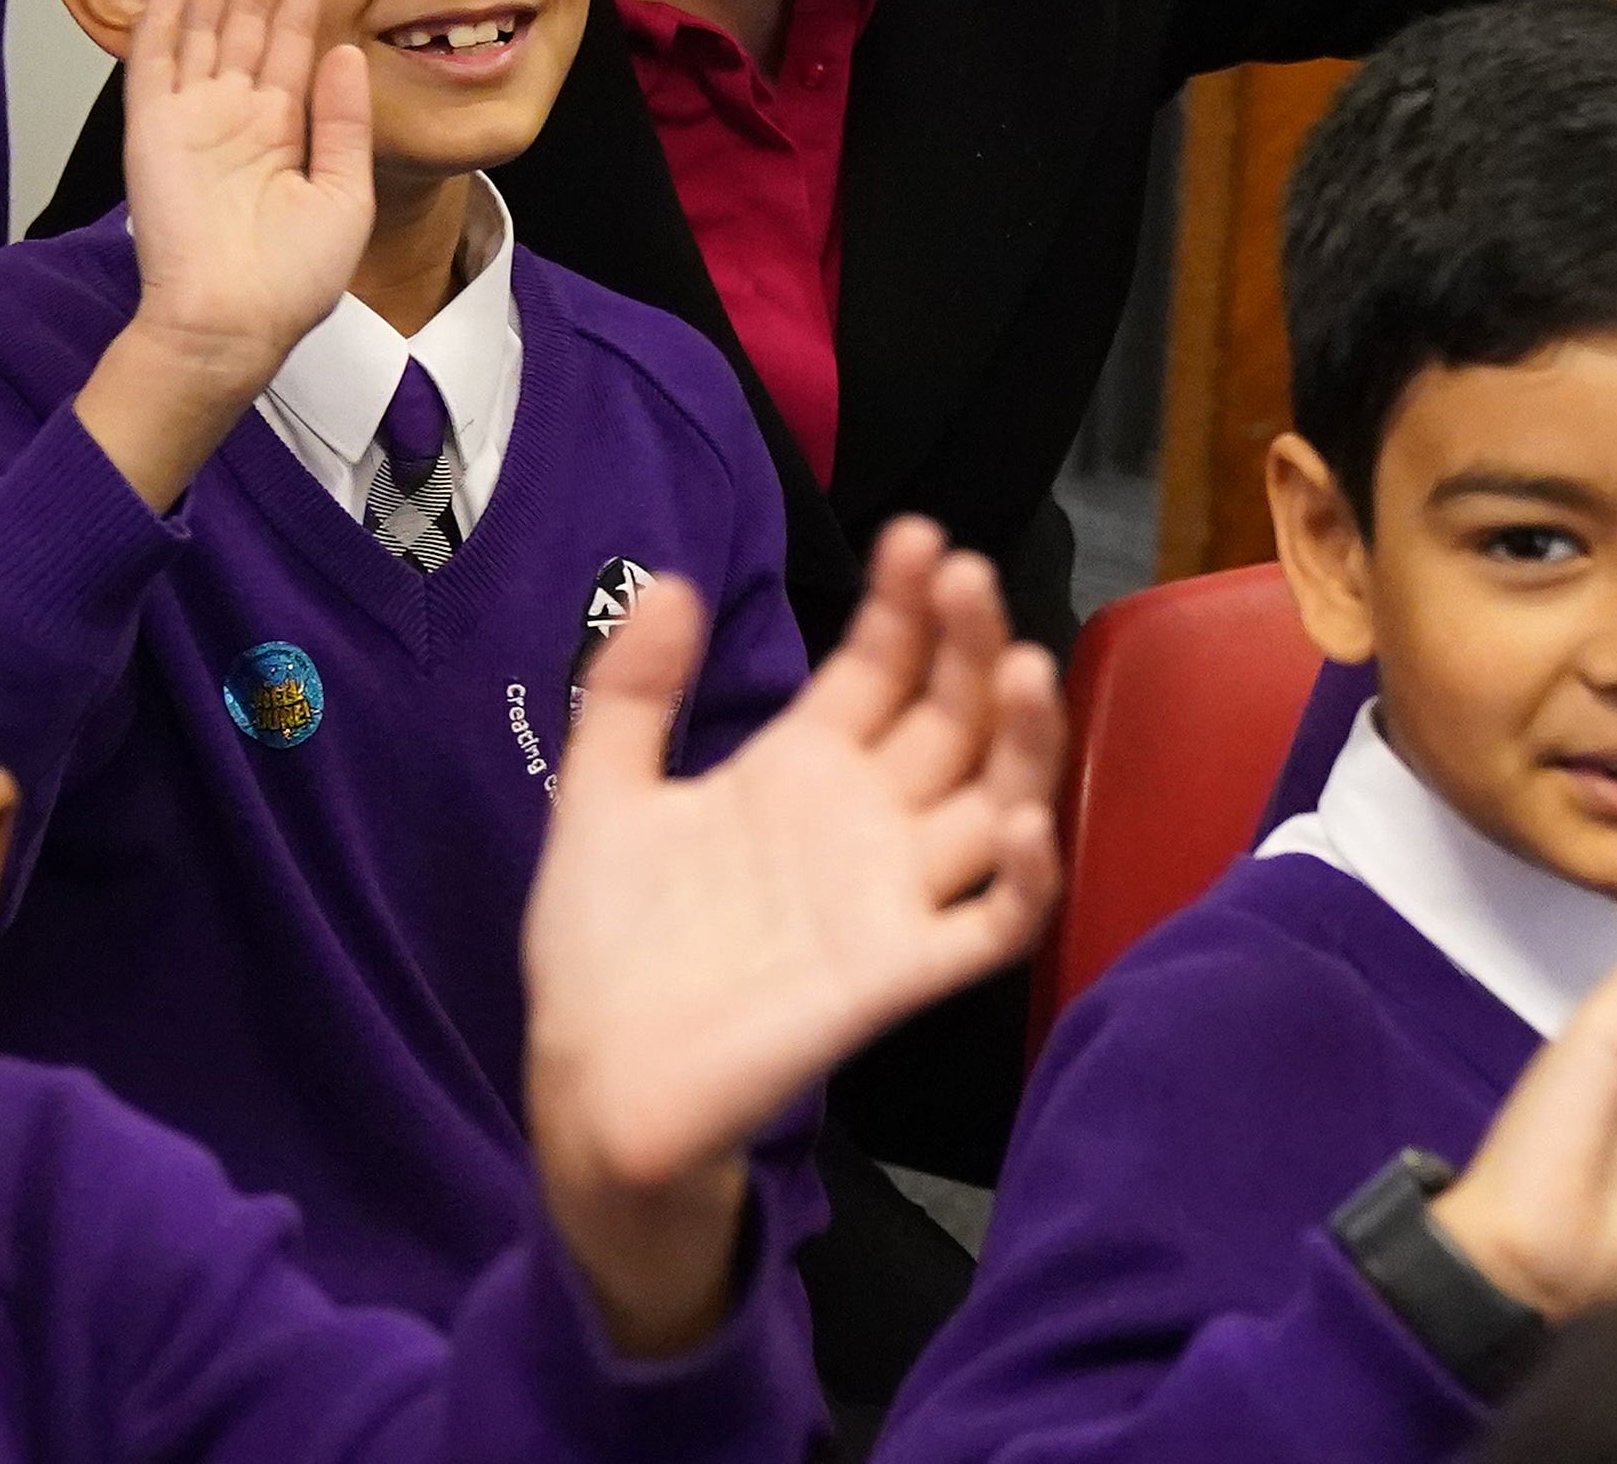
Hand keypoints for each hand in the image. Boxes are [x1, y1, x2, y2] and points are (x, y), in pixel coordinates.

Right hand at [76, 0, 374, 509]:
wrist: (232, 324)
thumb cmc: (287, 282)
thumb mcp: (343, 194)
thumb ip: (344, 122)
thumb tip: (346, 54)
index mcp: (281, 129)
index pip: (294, 36)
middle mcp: (235, 112)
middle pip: (253, 15)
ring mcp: (192, 116)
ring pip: (208, 22)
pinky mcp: (154, 128)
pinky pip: (158, 57)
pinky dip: (168, 12)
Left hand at [522, 520, 1063, 1356]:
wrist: (591, 1079)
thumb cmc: (601, 945)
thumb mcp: (601, 796)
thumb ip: (631, 692)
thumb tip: (673, 581)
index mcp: (797, 767)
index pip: (878, 666)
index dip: (902, 603)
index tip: (916, 536)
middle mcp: (860, 820)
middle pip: (948, 716)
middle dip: (969, 644)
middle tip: (971, 576)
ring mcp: (889, 896)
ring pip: (993, 803)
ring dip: (1020, 740)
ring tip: (1025, 666)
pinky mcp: (899, 975)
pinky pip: (991, 926)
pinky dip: (1023, 878)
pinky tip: (1019, 820)